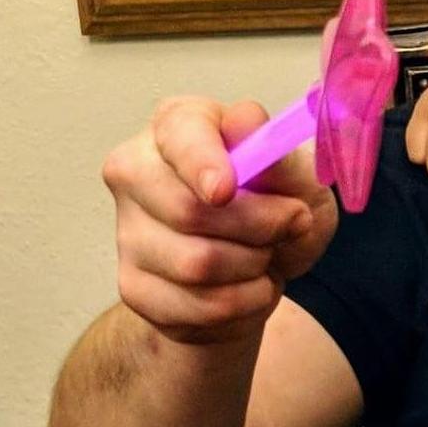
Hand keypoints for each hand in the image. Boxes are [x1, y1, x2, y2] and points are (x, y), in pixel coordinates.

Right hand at [101, 99, 338, 347]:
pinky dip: (242, 301)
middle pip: (188, 211)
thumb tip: (244, 121)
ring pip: (195, 264)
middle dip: (260, 226)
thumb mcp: (298, 174)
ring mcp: (129, 231)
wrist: (265, 264)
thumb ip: (275, 153)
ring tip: (268, 255)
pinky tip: (251, 285)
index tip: (225, 190)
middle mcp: (137, 171)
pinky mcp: (134, 287)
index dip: (202, 164)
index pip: (180, 137)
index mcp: (178, 124)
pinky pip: (195, 305)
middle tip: (292, 224)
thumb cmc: (279, 200)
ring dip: (254, 266)